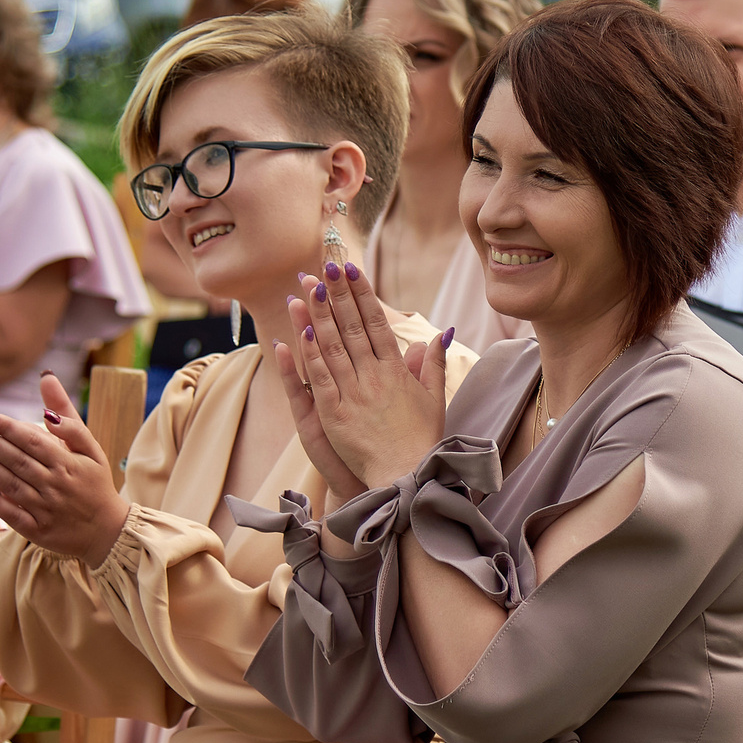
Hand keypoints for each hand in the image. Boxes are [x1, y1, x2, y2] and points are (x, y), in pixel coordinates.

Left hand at [0, 374, 131, 565]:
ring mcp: (46, 510)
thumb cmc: (96, 483)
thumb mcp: (91, 449)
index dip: (9, 427)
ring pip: (13, 486)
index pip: (33, 441)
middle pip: (18, 461)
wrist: (108, 531)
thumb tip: (47, 382)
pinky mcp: (38, 531)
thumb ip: (68, 418)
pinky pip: (13, 516)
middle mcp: (56, 486)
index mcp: (68, 464)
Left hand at [276, 261, 447, 490]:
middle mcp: (375, 377)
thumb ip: (435, 363)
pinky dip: (311, 356)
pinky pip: (320, 380)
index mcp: (397, 371)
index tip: (352, 270)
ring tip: (309, 287)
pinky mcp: (335, 416)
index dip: (363, 294)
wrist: (407, 477)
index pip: (377, 323)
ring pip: (333, 347)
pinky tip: (302, 332)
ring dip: (320, 315)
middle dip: (338, 294)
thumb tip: (440, 333)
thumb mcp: (434, 398)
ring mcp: (354, 395)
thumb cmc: (421, 440)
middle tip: (325, 265)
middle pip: (353, 327)